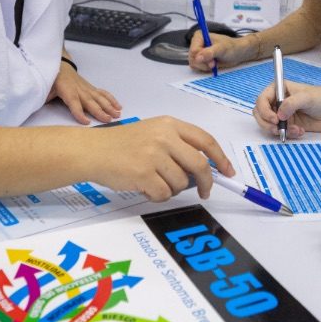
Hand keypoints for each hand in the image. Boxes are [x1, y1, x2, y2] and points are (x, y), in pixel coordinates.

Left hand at [48, 61, 121, 124]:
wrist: (61, 66)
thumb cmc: (52, 80)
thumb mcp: (45, 88)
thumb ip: (44, 97)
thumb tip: (38, 105)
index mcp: (67, 90)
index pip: (74, 103)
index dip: (79, 113)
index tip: (86, 122)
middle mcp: (79, 90)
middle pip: (91, 102)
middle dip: (100, 112)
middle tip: (109, 120)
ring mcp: (87, 88)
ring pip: (100, 98)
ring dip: (109, 106)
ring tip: (117, 114)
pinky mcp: (92, 88)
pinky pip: (103, 94)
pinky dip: (111, 99)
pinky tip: (118, 106)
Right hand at [88, 116, 234, 201]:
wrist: (92, 151)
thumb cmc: (122, 144)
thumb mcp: (153, 133)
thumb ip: (178, 145)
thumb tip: (203, 170)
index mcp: (170, 125)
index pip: (205, 140)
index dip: (220, 158)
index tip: (227, 171)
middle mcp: (164, 137)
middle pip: (200, 164)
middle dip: (206, 182)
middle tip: (205, 191)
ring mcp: (154, 155)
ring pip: (181, 183)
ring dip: (172, 189)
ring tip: (155, 181)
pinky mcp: (143, 174)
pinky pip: (164, 194)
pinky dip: (158, 196)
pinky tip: (145, 188)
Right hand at [188, 31, 250, 71]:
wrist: (237, 53)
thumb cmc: (231, 47)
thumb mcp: (221, 49)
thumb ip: (209, 53)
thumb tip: (198, 58)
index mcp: (199, 36)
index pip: (193, 51)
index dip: (202, 58)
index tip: (212, 61)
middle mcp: (196, 43)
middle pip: (192, 58)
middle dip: (204, 63)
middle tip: (214, 63)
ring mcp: (198, 52)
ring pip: (194, 64)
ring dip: (205, 66)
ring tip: (214, 63)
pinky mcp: (200, 59)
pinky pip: (197, 67)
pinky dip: (205, 68)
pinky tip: (213, 65)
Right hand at [252, 78, 320, 136]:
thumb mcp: (307, 97)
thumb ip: (291, 103)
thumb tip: (279, 115)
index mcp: (279, 89)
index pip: (262, 99)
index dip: (264, 110)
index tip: (274, 119)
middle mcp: (278, 101)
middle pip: (260, 113)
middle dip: (267, 123)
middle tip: (277, 129)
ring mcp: (282, 113)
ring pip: (268, 124)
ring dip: (278, 130)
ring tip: (293, 130)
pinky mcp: (287, 124)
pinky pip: (280, 132)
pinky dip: (288, 134)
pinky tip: (299, 131)